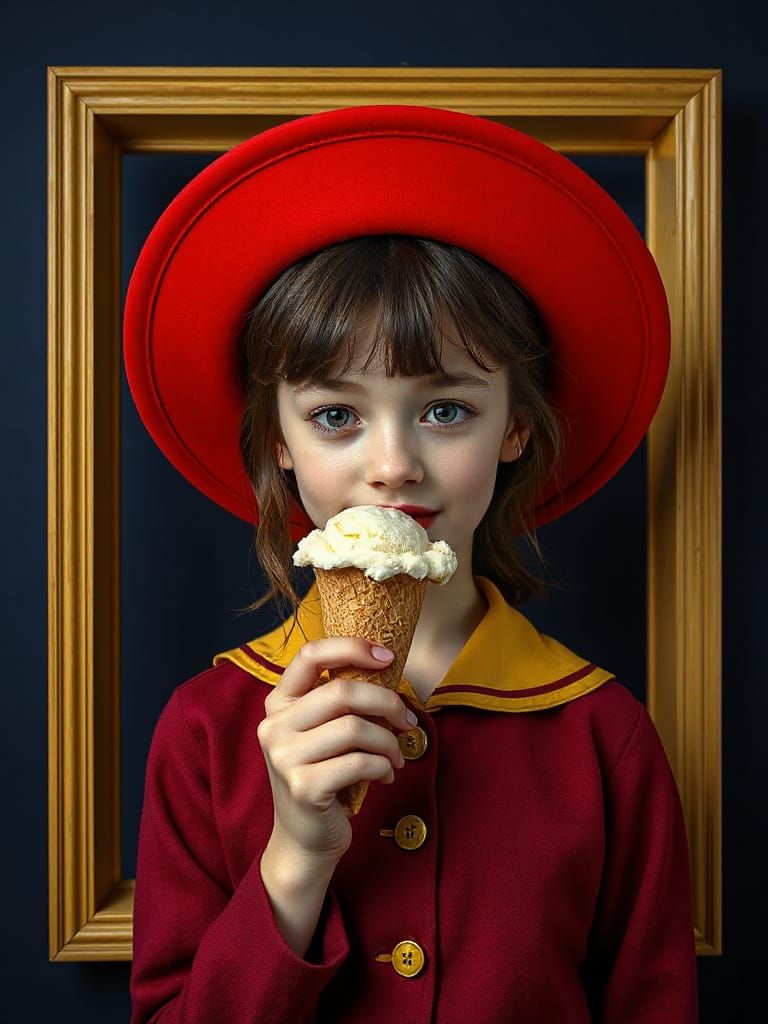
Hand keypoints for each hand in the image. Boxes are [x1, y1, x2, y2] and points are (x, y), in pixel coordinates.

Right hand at [257, 637, 414, 865]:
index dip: (352, 648)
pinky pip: (360, 763)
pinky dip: (384, 767)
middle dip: (386, 703)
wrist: (305, 839)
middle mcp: (274, 726)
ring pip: (355, 728)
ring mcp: (284, 757)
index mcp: (278, 703)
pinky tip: (386, 776)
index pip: (310, 655)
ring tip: (396, 756)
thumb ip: (340, 702)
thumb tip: (388, 669)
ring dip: (388, 742)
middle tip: (408, 721)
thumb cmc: (324, 776)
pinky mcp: (303, 787)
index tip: (387, 657)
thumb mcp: (323, 733)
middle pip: (342, 693)